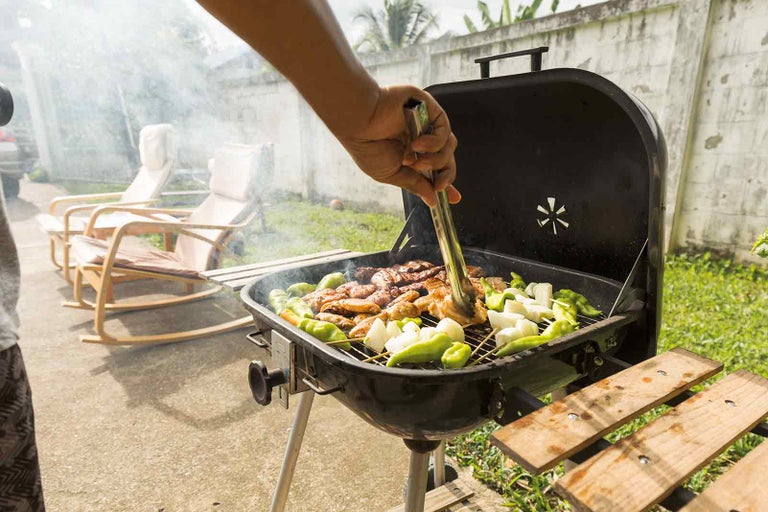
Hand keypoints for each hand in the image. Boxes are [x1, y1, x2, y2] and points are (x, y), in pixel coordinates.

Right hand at [336, 85, 459, 206]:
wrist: (359, 122)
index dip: (445, 183)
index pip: (435, 170)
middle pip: (447, 159)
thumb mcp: (391, 174)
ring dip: (436, 160)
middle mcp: (420, 139)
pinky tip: (417, 144)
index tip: (455, 198)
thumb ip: (414, 185)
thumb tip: (432, 200)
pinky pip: (444, 129)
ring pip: (449, 146)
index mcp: (410, 155)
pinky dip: (435, 142)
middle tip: (438, 185)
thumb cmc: (368, 147)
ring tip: (417, 162)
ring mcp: (425, 123)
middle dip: (446, 176)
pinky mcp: (429, 109)